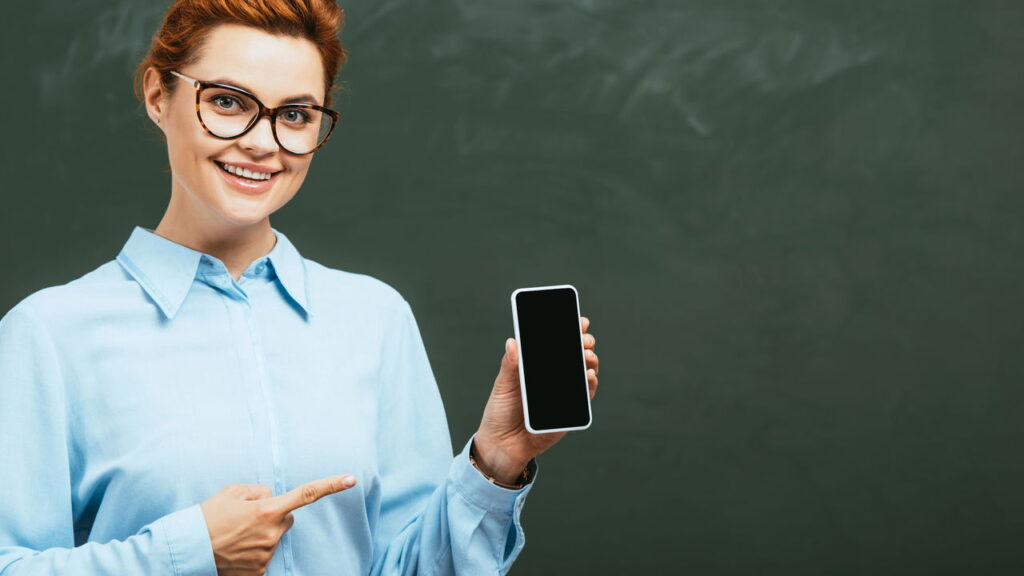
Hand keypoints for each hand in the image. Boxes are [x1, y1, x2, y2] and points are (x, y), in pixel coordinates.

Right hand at [200, 474, 356, 575]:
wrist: (187, 550)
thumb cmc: (208, 516)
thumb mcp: (233, 492)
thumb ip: (260, 492)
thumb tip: (273, 498)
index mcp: (268, 510)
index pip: (307, 495)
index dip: (332, 485)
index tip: (352, 479)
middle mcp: (272, 533)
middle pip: (286, 519)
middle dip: (272, 516)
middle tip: (245, 519)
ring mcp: (267, 555)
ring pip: (274, 538)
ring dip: (260, 535)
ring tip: (234, 536)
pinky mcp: (259, 572)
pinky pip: (264, 556)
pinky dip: (252, 553)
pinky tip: (235, 551)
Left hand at [474, 316, 599, 483]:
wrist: (501, 445)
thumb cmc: (500, 413)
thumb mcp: (503, 386)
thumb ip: (510, 365)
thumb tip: (513, 342)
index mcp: (538, 368)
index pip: (558, 345)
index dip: (571, 331)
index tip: (579, 321)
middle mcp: (554, 378)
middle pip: (576, 356)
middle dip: (584, 343)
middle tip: (583, 338)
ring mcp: (564, 394)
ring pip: (584, 373)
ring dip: (590, 361)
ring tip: (586, 354)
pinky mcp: (570, 412)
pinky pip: (585, 396)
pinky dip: (589, 385)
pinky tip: (588, 375)